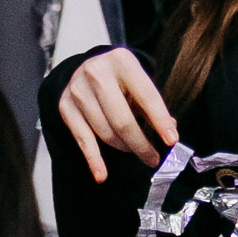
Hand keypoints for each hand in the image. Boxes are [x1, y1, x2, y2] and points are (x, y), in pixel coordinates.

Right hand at [56, 47, 177, 183]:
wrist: (84, 69)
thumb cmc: (119, 80)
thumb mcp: (138, 84)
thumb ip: (153, 107)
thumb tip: (169, 130)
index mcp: (122, 62)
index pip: (146, 96)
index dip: (160, 121)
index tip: (171, 140)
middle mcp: (97, 73)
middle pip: (122, 120)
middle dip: (141, 145)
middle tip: (152, 158)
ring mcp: (78, 90)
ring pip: (105, 132)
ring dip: (124, 147)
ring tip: (134, 150)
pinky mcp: (66, 106)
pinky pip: (83, 140)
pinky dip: (94, 160)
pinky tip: (102, 175)